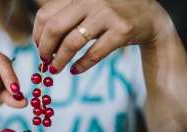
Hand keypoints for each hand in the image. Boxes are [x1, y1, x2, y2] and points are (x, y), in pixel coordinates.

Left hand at [33, 0, 171, 73]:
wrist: (149, 16)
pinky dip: (81, 65)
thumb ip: (67, 16)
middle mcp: (91, 0)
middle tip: (44, 61)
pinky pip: (94, 54)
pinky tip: (74, 70)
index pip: (45, 14)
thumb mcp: (88, 6)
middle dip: (44, 49)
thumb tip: (41, 40)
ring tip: (55, 69)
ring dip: (59, 61)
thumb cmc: (111, 13)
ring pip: (72, 43)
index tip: (38, 47)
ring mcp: (107, 14)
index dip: (37, 34)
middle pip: (54, 28)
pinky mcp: (121, 31)